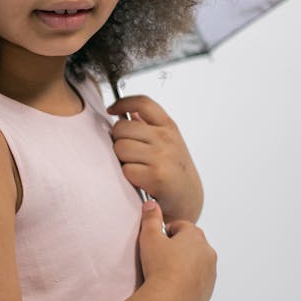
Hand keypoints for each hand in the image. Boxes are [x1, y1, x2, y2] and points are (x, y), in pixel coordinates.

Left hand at [106, 95, 203, 222]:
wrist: (188, 197)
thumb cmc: (174, 169)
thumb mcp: (167, 141)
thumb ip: (148, 126)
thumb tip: (126, 112)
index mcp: (168, 126)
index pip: (142, 103)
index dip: (122, 103)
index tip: (112, 109)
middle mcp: (166, 138)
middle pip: (122, 127)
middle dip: (118, 139)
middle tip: (127, 151)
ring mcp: (161, 156)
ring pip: (120, 148)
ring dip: (121, 159)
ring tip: (134, 165)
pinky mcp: (156, 176)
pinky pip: (126, 169)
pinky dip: (128, 176)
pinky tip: (139, 179)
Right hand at [138, 200, 216, 300]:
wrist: (169, 300)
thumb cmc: (159, 267)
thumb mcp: (149, 237)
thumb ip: (151, 218)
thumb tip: (151, 204)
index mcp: (195, 236)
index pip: (182, 226)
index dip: (168, 232)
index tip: (159, 241)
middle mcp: (207, 251)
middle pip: (193, 243)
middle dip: (179, 247)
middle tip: (162, 257)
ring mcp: (211, 271)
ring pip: (198, 262)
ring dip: (187, 264)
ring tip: (168, 272)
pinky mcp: (209, 289)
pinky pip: (200, 279)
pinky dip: (190, 280)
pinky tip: (175, 285)